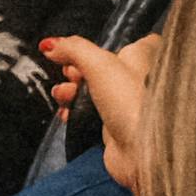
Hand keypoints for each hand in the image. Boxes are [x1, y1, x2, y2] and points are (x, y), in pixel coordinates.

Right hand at [44, 30, 164, 195]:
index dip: (97, 46)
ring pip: (93, 91)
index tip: (75, 50)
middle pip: (100, 67)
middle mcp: (138, 79)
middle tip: (69, 75)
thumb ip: (73, 49)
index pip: (123, 42)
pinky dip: (76, 112)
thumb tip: (50, 44)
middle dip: (77, 70)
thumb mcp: (99, 64)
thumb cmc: (133, 102)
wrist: (143, 152)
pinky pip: (91, 114)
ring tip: (63, 95)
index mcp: (144, 56)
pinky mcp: (116, 127)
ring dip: (72, 91)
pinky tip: (66, 114)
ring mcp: (127, 105)